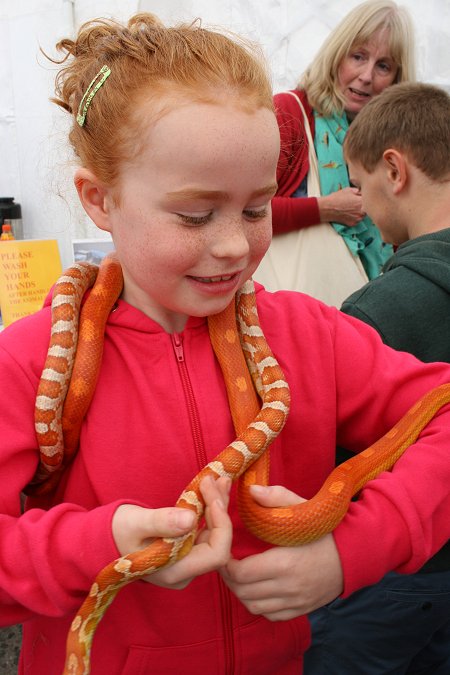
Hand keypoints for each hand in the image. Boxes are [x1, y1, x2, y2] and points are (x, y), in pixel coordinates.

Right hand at [112, 475, 231, 589]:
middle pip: (218, 542)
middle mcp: (185, 572)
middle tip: (216, 479)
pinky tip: (212, 489)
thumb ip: (161, 522)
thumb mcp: (135, 523)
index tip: (211, 495)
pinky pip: (206, 530)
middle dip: (220, 509)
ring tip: (218, 479)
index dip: (221, 525)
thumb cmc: (117, 531)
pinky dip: (210, 509)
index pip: (216, 554)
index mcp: (174, 572)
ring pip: (215, 535)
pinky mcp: (186, 550)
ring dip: (217, 506)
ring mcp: (187, 562)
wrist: (105, 538)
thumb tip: (190, 519)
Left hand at [221, 485, 342, 620]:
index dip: (227, 564)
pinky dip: (259, 605)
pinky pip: (271, 616)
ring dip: (241, 593)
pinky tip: (257, 590)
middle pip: (243, 592)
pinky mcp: (302, 610)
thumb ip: (275, 497)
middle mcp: (289, 586)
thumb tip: (251, 490)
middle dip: (229, 578)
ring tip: (238, 577)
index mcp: (284, 562)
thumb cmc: (324, 528)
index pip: (242, 573)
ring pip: (254, 607)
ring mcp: (296, 601)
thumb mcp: (301, 506)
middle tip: (226, 564)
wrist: (355, 553)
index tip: (226, 552)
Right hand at [318, 187, 364, 226]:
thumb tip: (363, 192)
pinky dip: (355, 216)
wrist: (327, 208)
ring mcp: (358, 219)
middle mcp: (362, 212)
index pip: (370, 199)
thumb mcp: (348, 190)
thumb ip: (359, 191)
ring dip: (360, 211)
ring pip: (363, 214)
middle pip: (368, 208)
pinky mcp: (353, 223)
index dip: (366, 197)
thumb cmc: (337, 198)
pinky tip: (348, 212)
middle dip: (364, 205)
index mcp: (362, 202)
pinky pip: (357, 219)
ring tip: (351, 207)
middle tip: (356, 202)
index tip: (362, 196)